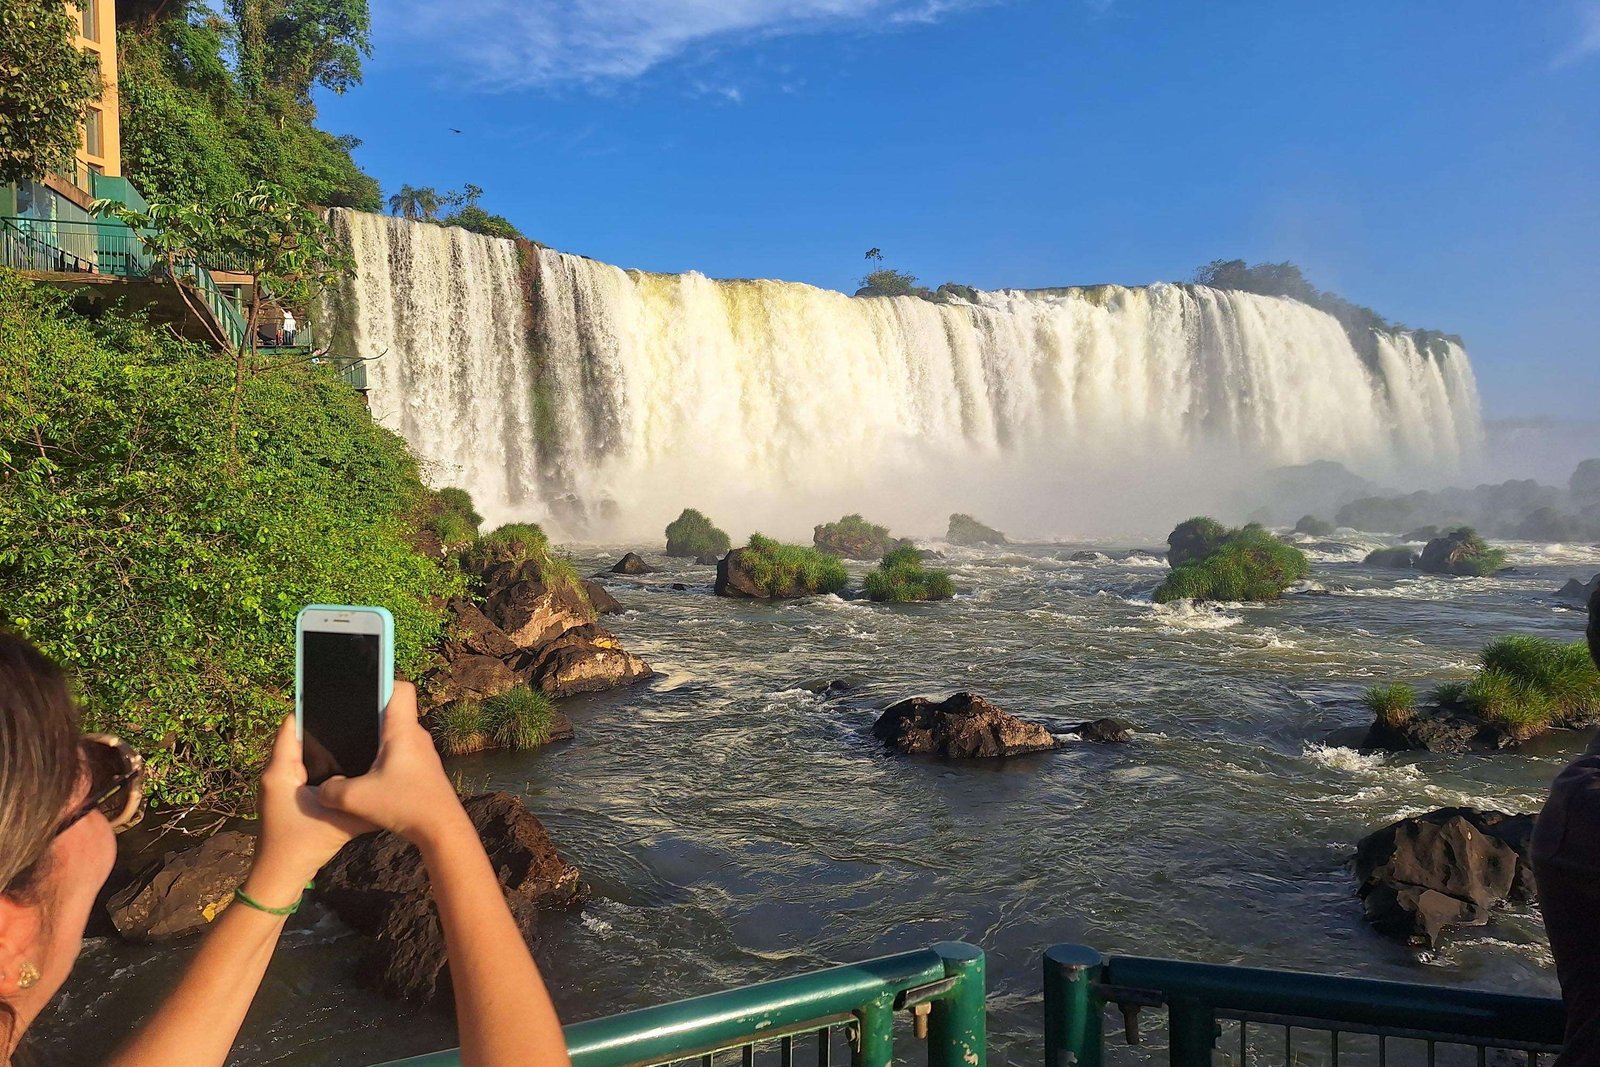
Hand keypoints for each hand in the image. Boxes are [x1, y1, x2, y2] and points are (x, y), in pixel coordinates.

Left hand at [246, 715, 375, 905]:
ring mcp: (279, 786)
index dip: (312, 710)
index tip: (341, 700)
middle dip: (325, 728)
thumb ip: (363, 801)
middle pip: (298, 738)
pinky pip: (303, 770)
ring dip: (323, 748)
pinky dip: (321, 764)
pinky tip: (346, 764)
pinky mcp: (286, 797)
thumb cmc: (302, 845)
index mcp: (280, 771)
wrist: (279, 878)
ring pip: (302, 755)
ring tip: (356, 735)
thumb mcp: (340, 822)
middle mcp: (276, 773)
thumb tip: (389, 781)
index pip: (291, 727)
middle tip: (357, 717)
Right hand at [319, 681, 470, 851]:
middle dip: (371, 713)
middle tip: (348, 720)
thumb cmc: (405, 806)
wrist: (442, 829)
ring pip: (398, 734)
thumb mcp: (356, 799)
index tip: (362, 686)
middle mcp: (416, 737)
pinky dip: (386, 758)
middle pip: (395, 711)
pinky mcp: (423, 770)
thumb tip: (322, 788)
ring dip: (379, 739)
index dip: (383, 680)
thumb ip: (331, 791)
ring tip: (355, 748)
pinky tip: (371, 775)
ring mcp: (422, 753)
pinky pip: (402, 753)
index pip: (402, 688)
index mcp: (403, 731)